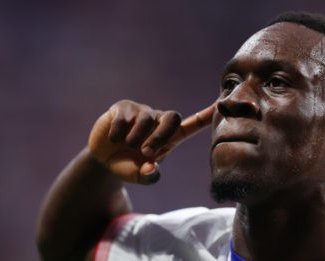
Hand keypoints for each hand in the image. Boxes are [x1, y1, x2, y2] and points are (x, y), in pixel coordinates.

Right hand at [88, 100, 214, 183]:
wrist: (102, 160)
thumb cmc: (128, 166)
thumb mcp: (139, 176)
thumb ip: (148, 176)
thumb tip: (151, 167)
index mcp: (170, 136)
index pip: (192, 124)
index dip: (206, 116)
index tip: (221, 105)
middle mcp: (158, 120)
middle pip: (172, 118)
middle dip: (160, 136)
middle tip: (146, 152)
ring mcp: (141, 112)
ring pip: (146, 120)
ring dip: (134, 139)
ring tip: (126, 146)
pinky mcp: (123, 108)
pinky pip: (124, 119)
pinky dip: (117, 134)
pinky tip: (113, 139)